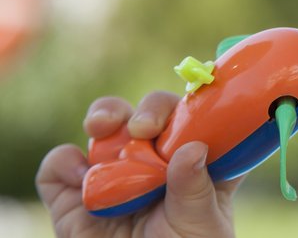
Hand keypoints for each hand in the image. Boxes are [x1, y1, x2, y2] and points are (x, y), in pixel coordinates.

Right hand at [36, 92, 240, 237]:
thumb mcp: (201, 226)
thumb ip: (196, 189)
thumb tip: (192, 149)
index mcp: (196, 161)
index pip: (198, 118)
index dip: (194, 107)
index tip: (186, 116)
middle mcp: (155, 159)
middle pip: (152, 112)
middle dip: (148, 109)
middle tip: (144, 128)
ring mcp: (114, 172)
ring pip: (107, 125)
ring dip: (105, 116)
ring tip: (104, 126)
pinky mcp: (75, 194)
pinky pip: (60, 164)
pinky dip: (63, 162)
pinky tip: (80, 174)